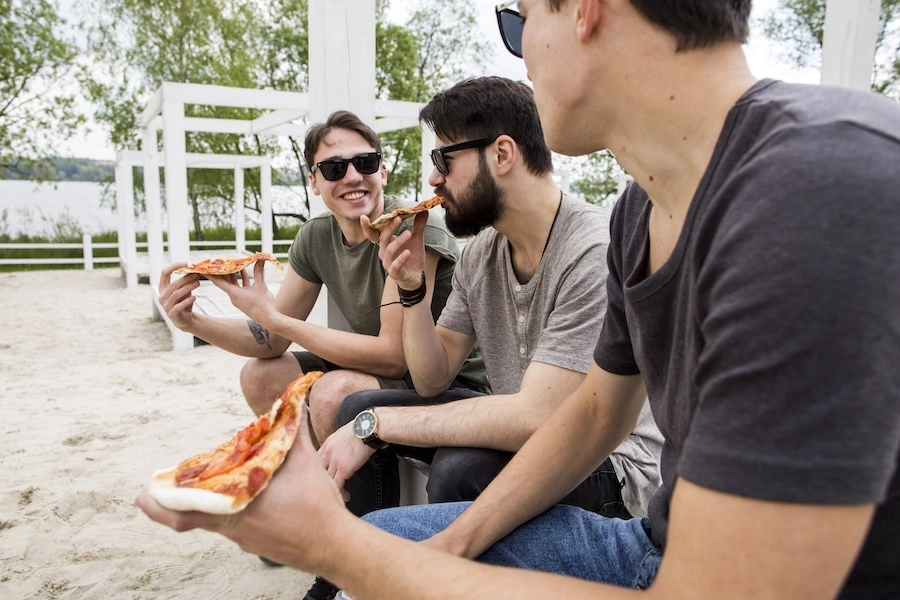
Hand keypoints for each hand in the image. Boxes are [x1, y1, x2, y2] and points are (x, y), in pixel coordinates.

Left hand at [135, 403, 347, 572]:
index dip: (160, 507)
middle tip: (157, 494)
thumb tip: (293, 401)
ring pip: (214, 521)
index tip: (140, 498)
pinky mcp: (258, 545)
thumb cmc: (316, 505)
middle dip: (173, 506)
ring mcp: (245, 539)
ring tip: (209, 487)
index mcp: (236, 505)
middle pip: (192, 519)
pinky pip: (234, 527)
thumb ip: (293, 429)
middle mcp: (234, 527)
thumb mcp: (305, 461)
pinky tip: (247, 500)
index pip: (186, 512)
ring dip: (207, 505)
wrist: (334, 545)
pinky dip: (230, 512)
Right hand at [159, 263, 199, 330]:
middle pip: (174, 284)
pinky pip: (178, 306)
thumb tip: (196, 270)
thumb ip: (188, 281)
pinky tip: (194, 297)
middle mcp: (162, 295)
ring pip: (176, 294)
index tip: (186, 263)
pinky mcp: (171, 314)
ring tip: (198, 283)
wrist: (184, 319)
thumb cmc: (183, 301)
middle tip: (197, 275)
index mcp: (163, 287)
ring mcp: (165, 305)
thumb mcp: (186, 290)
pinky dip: (186, 301)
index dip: (174, 266)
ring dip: (188, 288)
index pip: (164, 273)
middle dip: (186, 278)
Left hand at [206, 260, 276, 325]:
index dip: (210, 274)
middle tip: (218, 261)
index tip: (203, 268)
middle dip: (222, 271)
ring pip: (232, 283)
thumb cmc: (263, 304)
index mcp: (234, 293)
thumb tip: (261, 259)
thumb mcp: (260, 286)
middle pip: (225, 281)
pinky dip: (240, 279)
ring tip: (230, 263)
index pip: (218, 282)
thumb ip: (259, 272)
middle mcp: (234, 296)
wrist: (268, 318)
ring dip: (232, 274)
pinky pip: (239, 287)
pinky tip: (243, 272)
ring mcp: (239, 298)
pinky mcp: (244, 299)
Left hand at [318, 422, 376, 501]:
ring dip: (331, 490)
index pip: (314, 461)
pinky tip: (346, 497)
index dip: (315, 472)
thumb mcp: (343, 433)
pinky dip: (341, 493)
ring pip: (326, 481)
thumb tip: (342, 449)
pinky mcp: (344, 468)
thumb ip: (338, 443)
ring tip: (336, 498)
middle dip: (320, 484)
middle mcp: (327, 453)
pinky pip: (338, 485)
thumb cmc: (361, 428)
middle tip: (324, 493)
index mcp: (327, 444)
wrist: (369, 427)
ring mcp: (334, 461)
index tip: (320, 480)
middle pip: (316, 472)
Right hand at [361, 211, 427, 289]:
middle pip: (383, 238)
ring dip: (398, 241)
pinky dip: (401, 259)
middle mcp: (384, 252)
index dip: (366, 227)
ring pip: (389, 250)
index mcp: (386, 243)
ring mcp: (388, 263)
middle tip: (399, 218)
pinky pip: (395, 266)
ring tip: (409, 233)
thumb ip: (418, 225)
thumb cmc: (412, 256)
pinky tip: (408, 252)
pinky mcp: (395, 273)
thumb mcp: (416, 239)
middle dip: (390, 227)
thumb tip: (423, 210)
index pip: (373, 234)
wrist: (416, 277)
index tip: (363, 217)